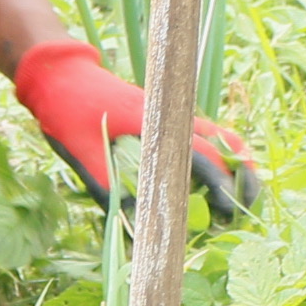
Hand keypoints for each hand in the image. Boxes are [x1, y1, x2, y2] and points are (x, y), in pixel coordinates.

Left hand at [12, 38, 259, 218]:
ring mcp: (172, 112)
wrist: (60, 75)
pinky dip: (221, 155)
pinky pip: (206, 133)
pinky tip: (220, 179)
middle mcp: (171, 114)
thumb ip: (109, 187)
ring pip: (220, 136)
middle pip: (224, 144)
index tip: (228, 212)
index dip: (220, 185)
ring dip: (236, 165)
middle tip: (245, 211)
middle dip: (241, 178)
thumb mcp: (83, 153)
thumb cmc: (68, 112)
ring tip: (243, 197)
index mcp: (155, 122)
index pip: (202, 155)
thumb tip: (134, 230)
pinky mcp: (166, 116)